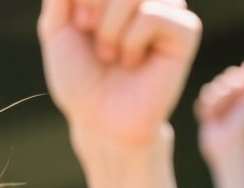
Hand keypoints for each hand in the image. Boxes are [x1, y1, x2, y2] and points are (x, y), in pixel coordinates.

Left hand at [39, 0, 201, 147]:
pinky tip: (133, 62)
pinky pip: (154, 15)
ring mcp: (169, 10)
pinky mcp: (186, 31)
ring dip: (110, 28)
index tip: (78, 22)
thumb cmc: (80, 78)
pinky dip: (132, 41)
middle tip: (91, 36)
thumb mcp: (57, 29)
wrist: (99, 121)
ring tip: (110, 55)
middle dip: (94, 6)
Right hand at [195, 60, 243, 164]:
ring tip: (217, 107)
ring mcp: (221, 106)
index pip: (243, 73)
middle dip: (226, 83)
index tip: (242, 80)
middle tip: (228, 92)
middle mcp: (236, 98)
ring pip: (212, 87)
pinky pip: (201, 101)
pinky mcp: (207, 115)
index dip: (240, 73)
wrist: (230, 144)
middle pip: (226, 77)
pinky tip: (209, 115)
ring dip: (215, 95)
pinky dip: (205, 106)